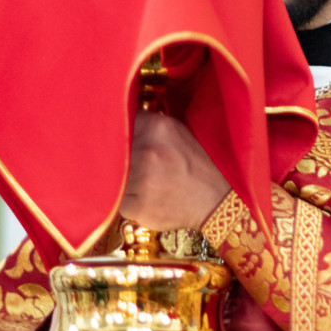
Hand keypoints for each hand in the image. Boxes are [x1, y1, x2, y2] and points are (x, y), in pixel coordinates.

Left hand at [121, 111, 229, 230]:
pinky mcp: (139, 206)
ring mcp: (143, 180)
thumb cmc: (196, 164)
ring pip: (113, 178)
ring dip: (123, 182)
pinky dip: (131, 202)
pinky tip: (149, 200)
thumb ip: (146, 125)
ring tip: (147, 184)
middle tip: (139, 167)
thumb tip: (113, 124)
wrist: (218, 200)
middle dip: (120, 160)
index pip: (118, 124)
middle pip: (112, 152)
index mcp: (158, 127)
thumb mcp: (177, 132)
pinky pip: (120, 202)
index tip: (120, 140)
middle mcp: (149, 151)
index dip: (118, 134)